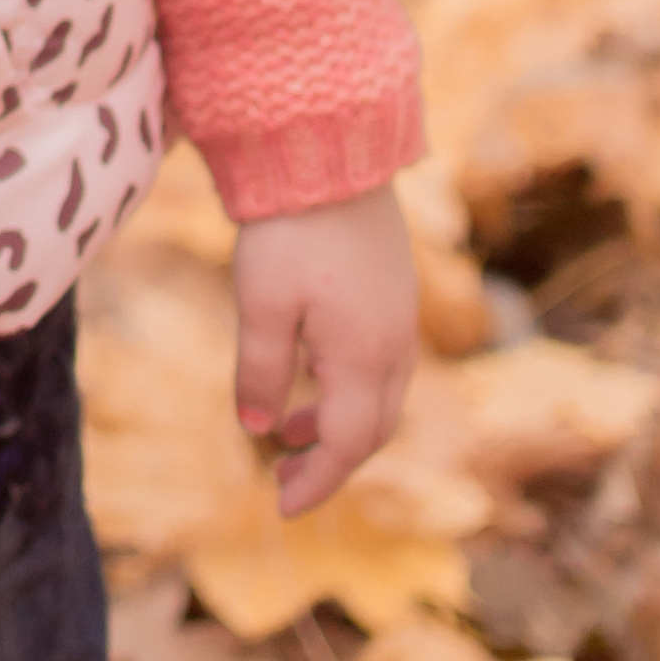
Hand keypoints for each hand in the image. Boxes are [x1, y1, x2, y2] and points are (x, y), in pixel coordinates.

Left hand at [233, 183, 418, 517]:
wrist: (332, 151)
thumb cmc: (290, 228)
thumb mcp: (261, 304)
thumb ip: (262, 372)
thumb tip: (259, 430)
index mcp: (365, 357)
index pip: (346, 445)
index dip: (316, 483)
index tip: (282, 509)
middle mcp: (395, 344)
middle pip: (372, 429)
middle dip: (331, 462)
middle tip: (284, 479)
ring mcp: (400, 315)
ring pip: (380, 396)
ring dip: (340, 423)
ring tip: (290, 429)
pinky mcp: (394, 289)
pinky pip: (381, 361)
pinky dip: (349, 386)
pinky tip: (312, 370)